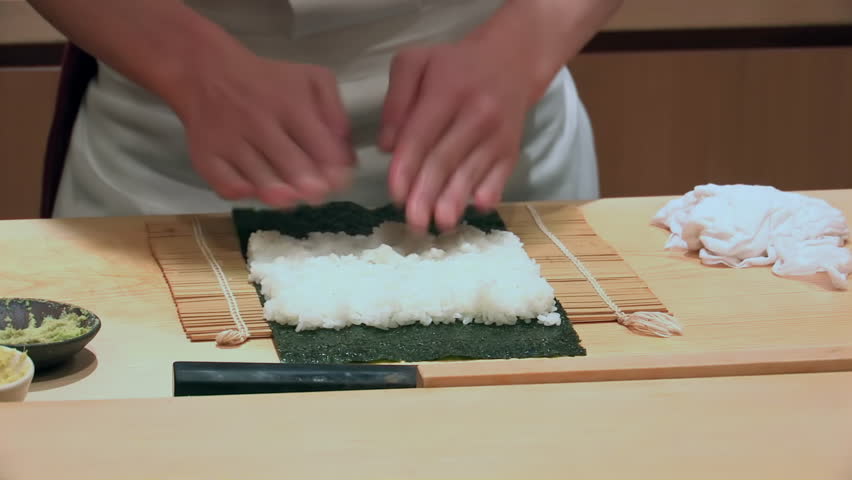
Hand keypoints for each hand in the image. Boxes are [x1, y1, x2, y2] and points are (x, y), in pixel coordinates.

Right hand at [173, 51, 354, 207]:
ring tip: (292, 198)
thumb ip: (335, 112)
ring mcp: (229, 141)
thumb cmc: (268, 81)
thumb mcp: (311, 80)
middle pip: (291, 166)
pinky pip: (229, 186)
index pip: (320, 145)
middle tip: (317, 195)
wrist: (205, 71)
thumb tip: (346, 154)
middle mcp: (258, 122)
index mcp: (289, 103)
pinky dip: (245, 194)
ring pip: (260, 182)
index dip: (335, 171)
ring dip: (282, 196)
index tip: (339, 181)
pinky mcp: (206, 157)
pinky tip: (256, 190)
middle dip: (312, 188)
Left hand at [379, 38, 537, 232]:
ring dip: (455, 201)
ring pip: (471, 172)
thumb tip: (387, 145)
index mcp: (447, 90)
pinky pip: (499, 176)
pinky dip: (488, 193)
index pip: (421, 134)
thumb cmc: (453, 67)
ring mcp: (498, 133)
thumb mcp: (416, 63)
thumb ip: (396, 99)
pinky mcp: (511, 149)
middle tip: (413, 221)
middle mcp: (476, 112)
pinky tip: (475, 208)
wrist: (509, 62)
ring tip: (439, 224)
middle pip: (445, 160)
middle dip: (427, 194)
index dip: (406, 168)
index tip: (395, 194)